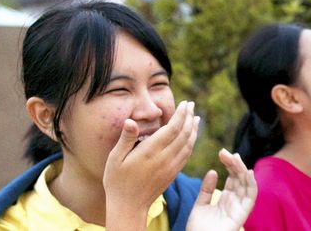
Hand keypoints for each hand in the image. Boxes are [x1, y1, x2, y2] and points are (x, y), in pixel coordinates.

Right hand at [103, 101, 199, 229]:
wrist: (128, 207)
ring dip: (193, 129)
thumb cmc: (117, 181)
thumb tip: (131, 121)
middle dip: (189, 117)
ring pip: (188, 145)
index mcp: (150, 152)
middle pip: (183, 134)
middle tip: (191, 105)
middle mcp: (164, 158)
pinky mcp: (172, 174)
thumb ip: (126, 138)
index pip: (172, 128)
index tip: (185, 103)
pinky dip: (191, 143)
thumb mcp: (115, 158)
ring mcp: (170, 167)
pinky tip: (191, 137)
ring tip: (195, 117)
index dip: (181, 115)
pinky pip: (186, 156)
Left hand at [186, 148, 256, 230]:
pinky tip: (247, 172)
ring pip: (246, 185)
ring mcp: (239, 208)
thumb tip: (213, 171)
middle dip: (235, 164)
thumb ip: (206, 189)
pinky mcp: (242, 215)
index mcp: (226, 200)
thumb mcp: (200, 205)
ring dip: (242, 169)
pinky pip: (251, 197)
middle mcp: (234, 203)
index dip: (230, 165)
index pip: (232, 179)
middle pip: (240, 179)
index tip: (223, 153)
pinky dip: (251, 184)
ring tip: (234, 157)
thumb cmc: (198, 229)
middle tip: (225, 152)